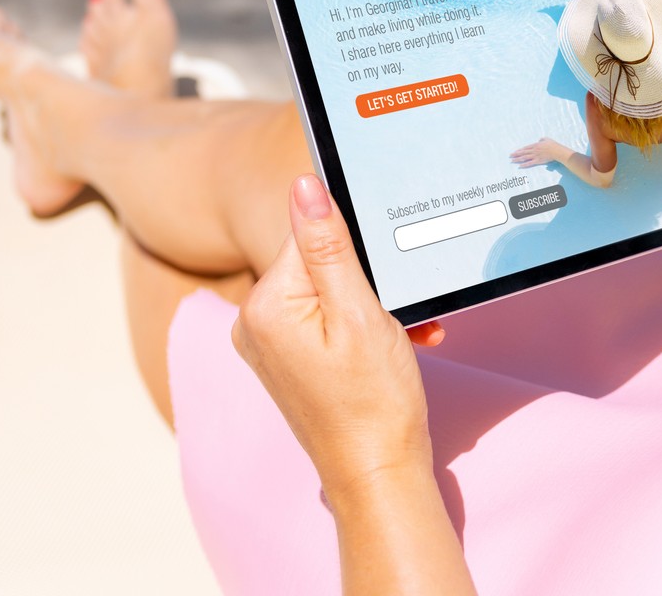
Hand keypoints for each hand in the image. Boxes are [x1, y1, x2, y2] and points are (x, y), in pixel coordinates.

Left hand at [232, 174, 444, 495]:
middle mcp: (255, 322)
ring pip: (330, 291)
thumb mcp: (359, 314)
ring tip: (405, 335)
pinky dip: (363, 326)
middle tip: (405, 314)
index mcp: (265, 306)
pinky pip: (327, 319)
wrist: (378, 475)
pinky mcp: (288, 359)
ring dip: (374, 305)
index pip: (311, 235)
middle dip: (371, 281)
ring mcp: (269, 344)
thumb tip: (304, 185)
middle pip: (321, 263)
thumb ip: (329, 246)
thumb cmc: (374, 403)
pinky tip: (394, 345)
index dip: (360, 250)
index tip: (388, 278)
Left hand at [510, 137, 570, 167]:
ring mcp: (535, 156)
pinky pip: (530, 163)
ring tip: (512, 160)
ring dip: (518, 159)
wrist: (556, 151)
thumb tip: (539, 139)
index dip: (519, 150)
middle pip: (523, 152)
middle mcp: (534, 150)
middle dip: (516, 154)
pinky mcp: (538, 161)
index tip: (515, 152)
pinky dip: (524, 164)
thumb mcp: (547, 139)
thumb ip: (542, 139)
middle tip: (510, 156)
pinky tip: (520, 166)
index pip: (525, 148)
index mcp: (535, 145)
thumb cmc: (553, 145)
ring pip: (524, 157)